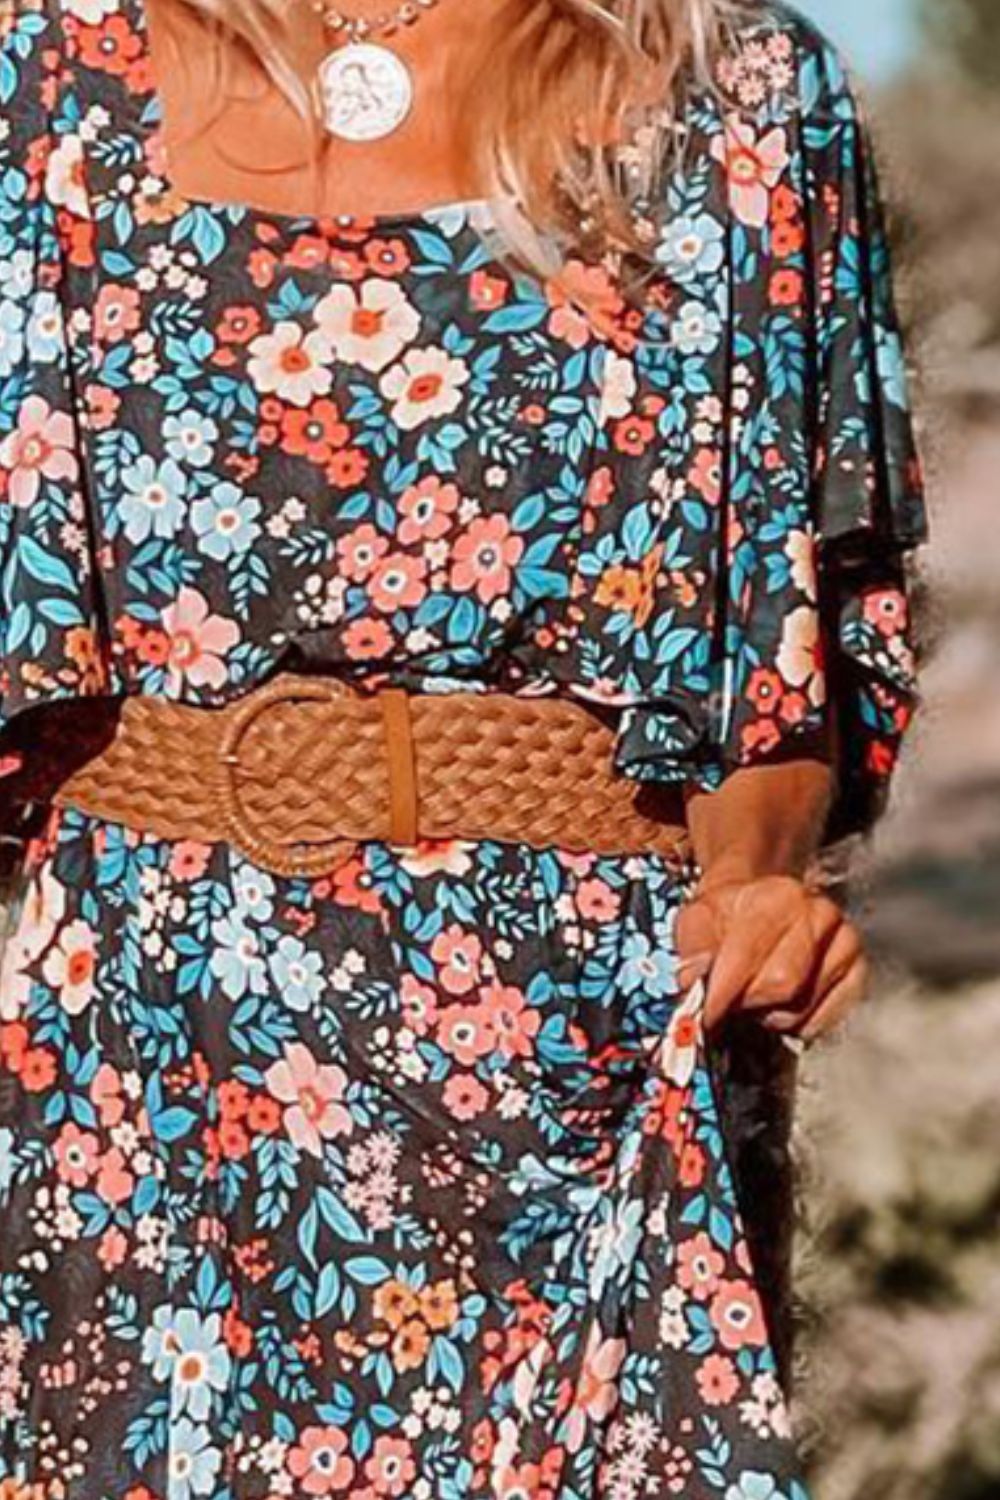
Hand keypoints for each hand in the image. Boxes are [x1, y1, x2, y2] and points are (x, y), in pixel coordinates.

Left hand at [674, 873, 869, 1042]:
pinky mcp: (857, 975)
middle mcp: (820, 915)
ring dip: (768, 1015)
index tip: (703, 1016)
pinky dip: (794, 1024)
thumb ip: (692, 949)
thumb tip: (693, 981)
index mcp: (778, 895)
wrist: (764, 906)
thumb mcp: (698, 919)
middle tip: (729, 1000)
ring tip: (755, 994)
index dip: (721, 993)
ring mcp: (845, 944)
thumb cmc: (731, 917)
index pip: (749, 955)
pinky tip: (782, 1002)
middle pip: (779, 986)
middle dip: (745, 1003)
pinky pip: (822, 1023)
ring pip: (800, 1009)